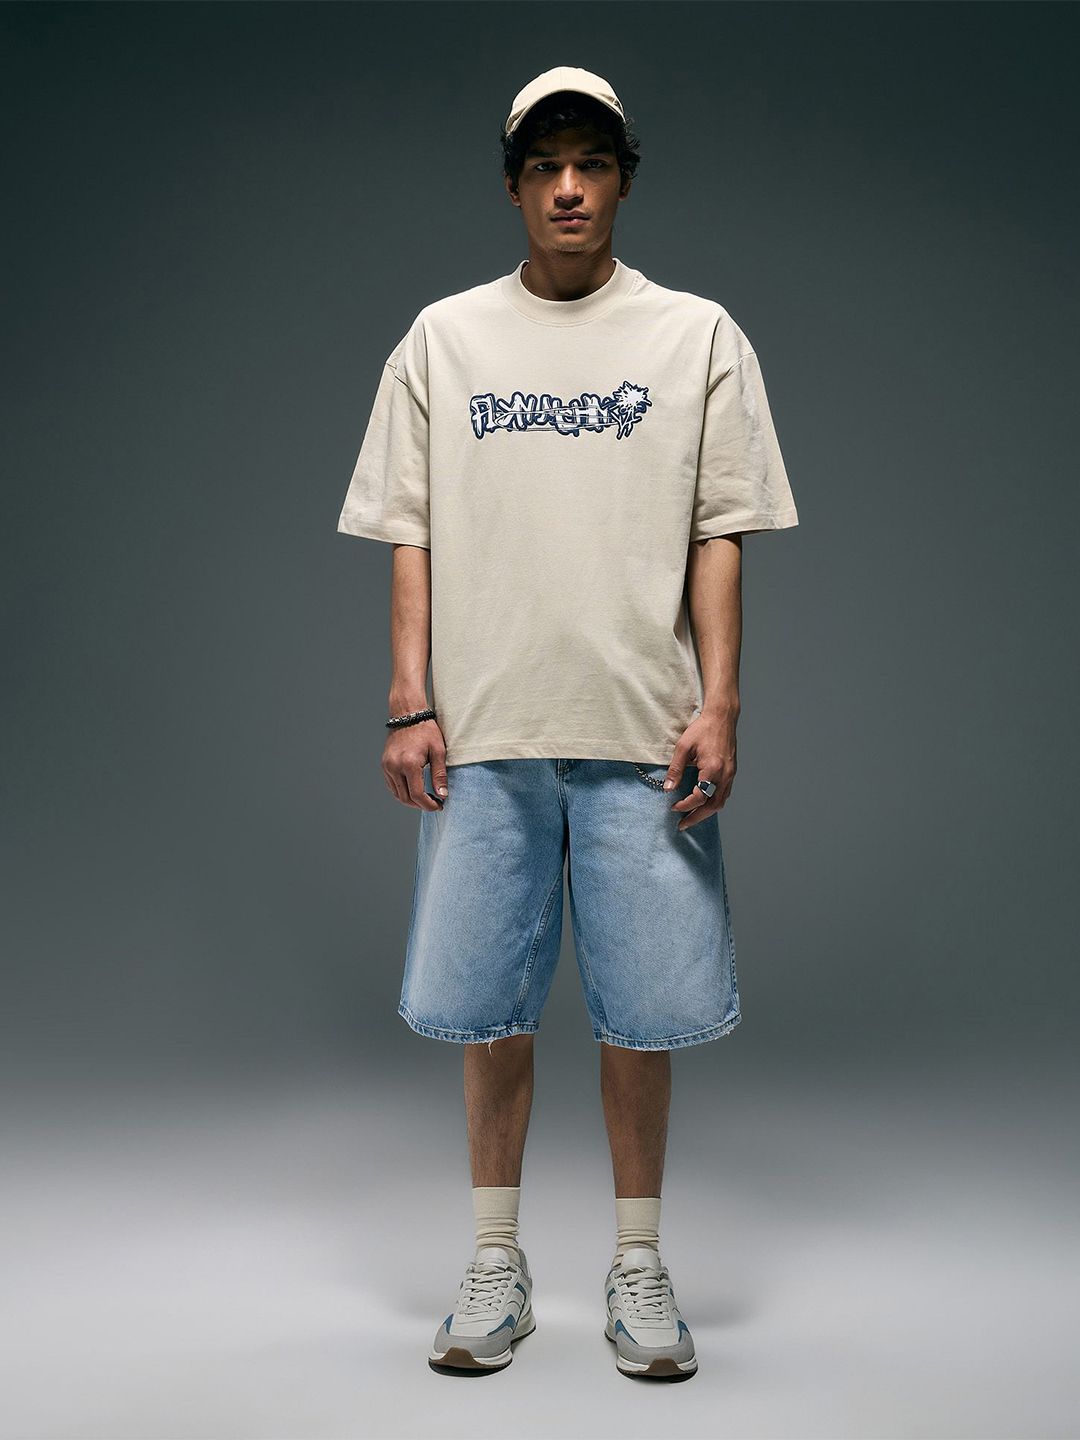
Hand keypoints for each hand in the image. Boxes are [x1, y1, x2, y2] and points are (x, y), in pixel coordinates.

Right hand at [382, 718, 448, 810]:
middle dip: (421, 805)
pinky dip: (403, 792)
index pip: (417, 794)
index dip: (428, 805)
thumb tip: (442, 795)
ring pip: (397, 794)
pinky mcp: (384, 765)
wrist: (407, 715)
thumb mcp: (438, 751)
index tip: (439, 806)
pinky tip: (414, 790)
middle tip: (434, 804)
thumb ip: (440, 775)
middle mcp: (394, 767)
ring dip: (411, 800)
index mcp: (409, 763)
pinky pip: (392, 786)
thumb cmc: (425, 730)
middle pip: (406, 798)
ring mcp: (387, 766)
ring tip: (426, 799)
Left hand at [664, 709, 736, 830]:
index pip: (699, 796)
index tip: (673, 807)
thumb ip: (675, 769)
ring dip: (706, 812)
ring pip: (721, 801)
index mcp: (712, 769)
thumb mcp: (683, 747)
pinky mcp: (732, 771)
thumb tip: (668, 788)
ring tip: (692, 817)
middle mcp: (724, 774)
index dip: (685, 805)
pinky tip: (704, 803)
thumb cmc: (703, 729)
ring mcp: (730, 773)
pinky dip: (714, 802)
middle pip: (713, 805)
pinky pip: (725, 793)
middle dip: (697, 817)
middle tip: (683, 824)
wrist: (722, 716)